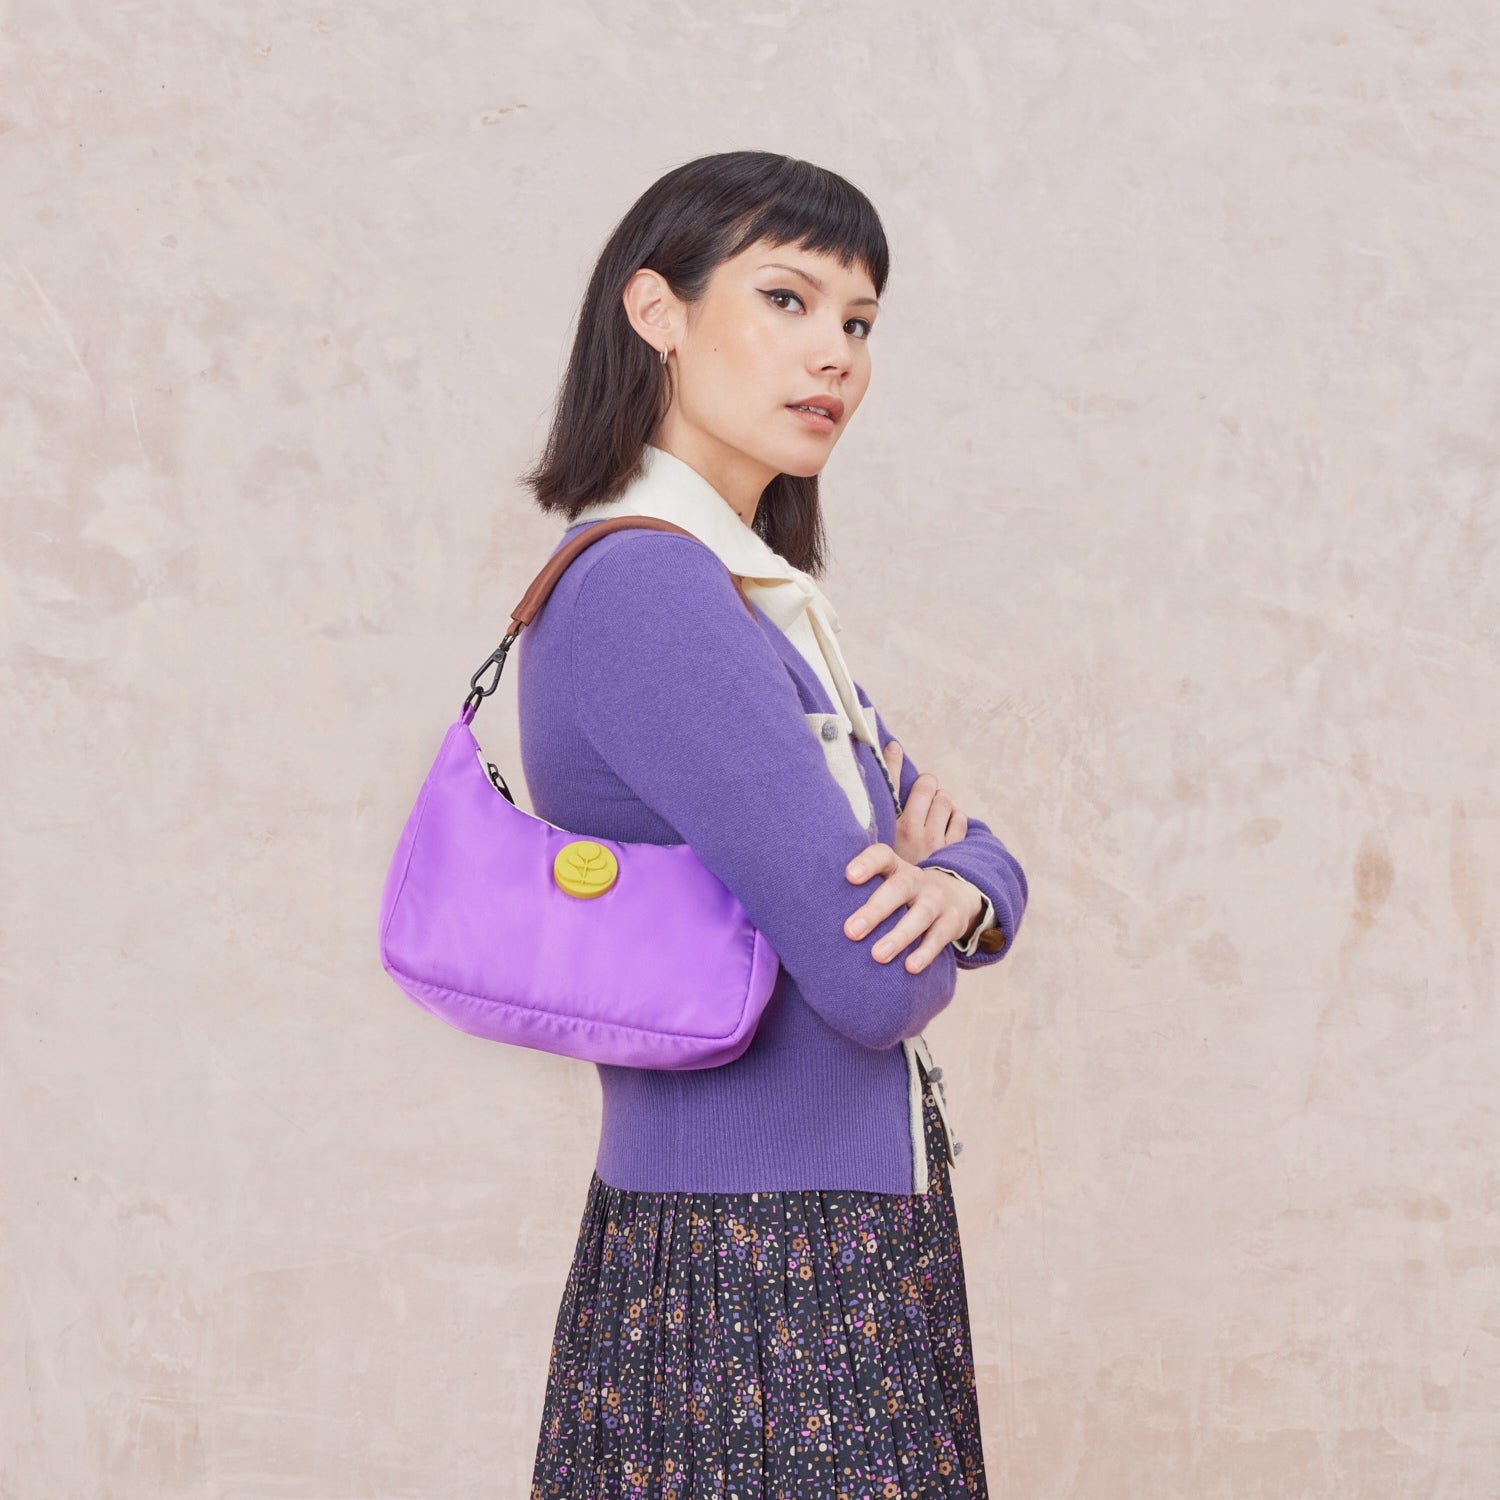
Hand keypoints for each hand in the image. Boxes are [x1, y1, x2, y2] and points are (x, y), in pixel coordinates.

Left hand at [842, 843, 984, 973]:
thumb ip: (855, 892)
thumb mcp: (885, 883)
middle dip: (875, 910)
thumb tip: (804, 912)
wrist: (954, 895)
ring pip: (920, 915)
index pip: (881, 856)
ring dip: (899, 936)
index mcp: (894, 868)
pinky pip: (939, 937)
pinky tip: (909, 967)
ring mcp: (936, 900)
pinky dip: (925, 952)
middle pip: (898, 889)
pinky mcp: (951, 922)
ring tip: (878, 956)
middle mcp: (915, 880)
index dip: (866, 863)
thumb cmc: (901, 895)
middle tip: (850, 931)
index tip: (848, 875)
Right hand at [881, 739, 968, 864]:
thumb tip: (876, 775)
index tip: (893, 746)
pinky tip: (945, 825)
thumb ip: (877, 816)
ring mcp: (935, 840)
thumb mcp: (876, 845)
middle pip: (927, 785)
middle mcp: (912, 831)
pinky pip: (960, 819)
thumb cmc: (886, 874)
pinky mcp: (953, 851)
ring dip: (941, 802)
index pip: (892, 781)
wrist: (906, 910)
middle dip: (925, 786)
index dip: (893, 759)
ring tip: (933, 812)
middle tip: (922, 795)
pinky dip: (954, 818)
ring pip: (946, 800)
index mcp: (889, 827)